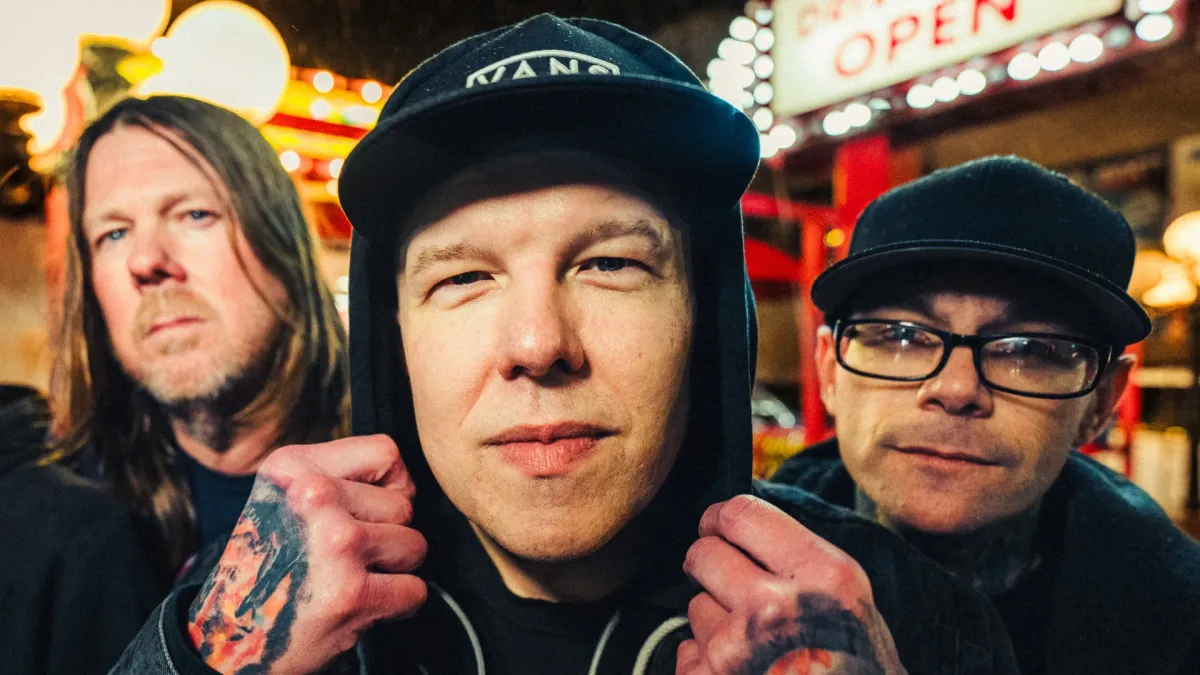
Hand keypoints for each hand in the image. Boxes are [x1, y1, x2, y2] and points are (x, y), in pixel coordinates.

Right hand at [187, 435, 427, 673]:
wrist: (233, 635)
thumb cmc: (270, 563)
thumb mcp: (286, 494)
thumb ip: (341, 476)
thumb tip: (407, 484)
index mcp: (292, 467)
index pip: (387, 454)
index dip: (388, 486)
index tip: (362, 509)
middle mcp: (311, 496)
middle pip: (404, 503)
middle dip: (386, 533)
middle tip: (344, 555)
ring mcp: (335, 543)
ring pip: (414, 545)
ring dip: (392, 568)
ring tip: (351, 575)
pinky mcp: (350, 592)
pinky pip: (415, 590)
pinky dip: (396, 605)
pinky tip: (358, 603)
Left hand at [678, 495, 905, 674]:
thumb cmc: (858, 669)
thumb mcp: (849, 600)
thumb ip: (801, 560)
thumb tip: (740, 525)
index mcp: (821, 576)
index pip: (740, 514)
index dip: (720, 518)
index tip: (717, 525)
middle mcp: (775, 608)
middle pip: (703, 554)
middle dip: (710, 564)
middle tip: (725, 580)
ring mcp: (736, 650)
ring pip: (696, 606)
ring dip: (715, 620)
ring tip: (752, 642)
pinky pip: (687, 651)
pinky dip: (705, 661)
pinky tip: (740, 670)